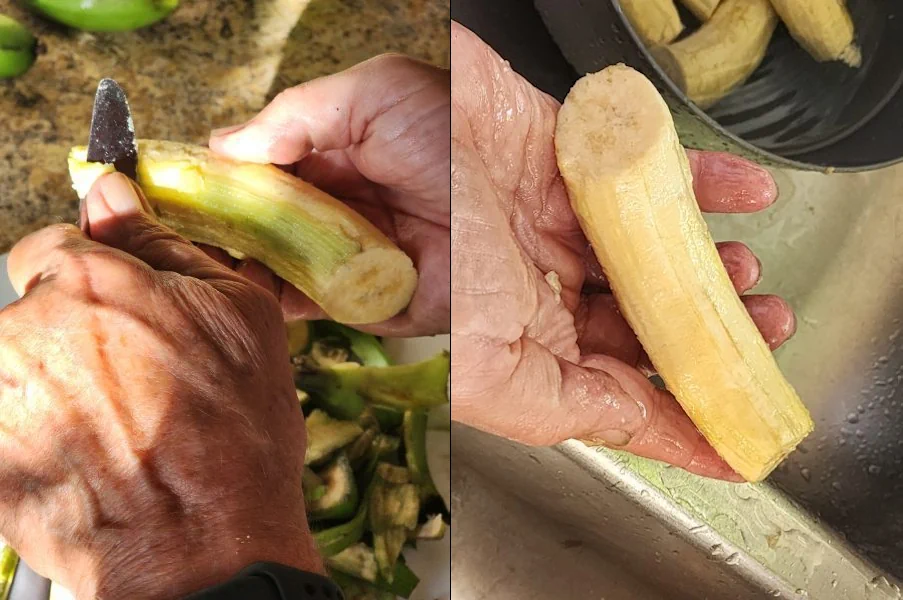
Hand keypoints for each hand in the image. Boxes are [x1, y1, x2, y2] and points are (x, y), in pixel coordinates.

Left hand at [0, 174, 319, 598]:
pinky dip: (37, 437)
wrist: (205, 548)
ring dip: (55, 389)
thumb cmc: (234, 437)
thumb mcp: (238, 317)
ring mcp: (0, 399)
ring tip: (114, 432)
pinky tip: (87, 463)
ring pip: (21, 369)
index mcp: (90, 283)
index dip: (94, 281)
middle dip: (74, 337)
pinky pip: (11, 425)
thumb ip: (167, 246)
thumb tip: (112, 193)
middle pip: (33, 311)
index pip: (53, 247)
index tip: (119, 316)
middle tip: (132, 386)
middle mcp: (28, 332)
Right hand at [207, 54, 449, 337]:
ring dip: (248, 265)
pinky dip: (286, 302)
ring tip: (211, 259)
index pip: (267, 171)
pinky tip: (257, 289)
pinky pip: (322, 307)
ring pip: (285, 267)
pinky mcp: (381, 301)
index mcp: (343, 155)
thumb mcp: (377, 92)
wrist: (532, 195)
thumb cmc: (463, 129)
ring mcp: (361, 256)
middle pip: (269, 224)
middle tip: (188, 230)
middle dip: (228, 229)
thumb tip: (226, 144)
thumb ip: (298, 114)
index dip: (226, 180)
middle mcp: (347, 208)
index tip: (186, 189)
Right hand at [450, 23, 794, 479]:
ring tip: (743, 270)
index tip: (737, 429)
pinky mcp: (572, 148)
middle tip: (761, 326)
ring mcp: (560, 212)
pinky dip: (706, 177)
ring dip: (707, 259)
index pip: (613, 378)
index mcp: (521, 331)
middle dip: (708, 324)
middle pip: (642, 309)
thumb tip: (668, 439)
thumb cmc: (406, 247)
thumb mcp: (479, 364)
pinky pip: (650, 162)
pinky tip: (745, 191)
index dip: (677, 402)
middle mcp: (543, 275)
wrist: (367, 141)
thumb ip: (567, 408)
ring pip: (654, 243)